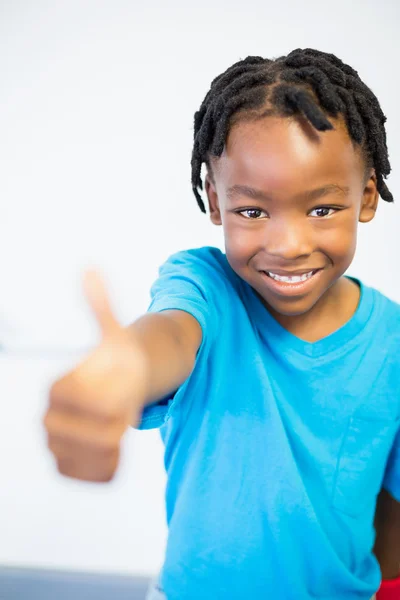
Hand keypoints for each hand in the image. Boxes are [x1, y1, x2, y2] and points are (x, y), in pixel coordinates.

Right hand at [43, 269, 148, 481]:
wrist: (114, 390)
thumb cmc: (116, 363)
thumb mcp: (115, 335)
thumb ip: (101, 306)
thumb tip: (90, 268)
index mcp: (58, 389)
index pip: (89, 407)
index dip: (114, 404)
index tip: (125, 396)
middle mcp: (49, 419)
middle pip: (92, 437)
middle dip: (116, 427)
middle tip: (125, 414)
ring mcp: (56, 445)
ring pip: (89, 461)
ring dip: (114, 450)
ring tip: (122, 432)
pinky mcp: (67, 465)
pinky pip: (89, 478)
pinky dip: (107, 470)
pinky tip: (116, 453)